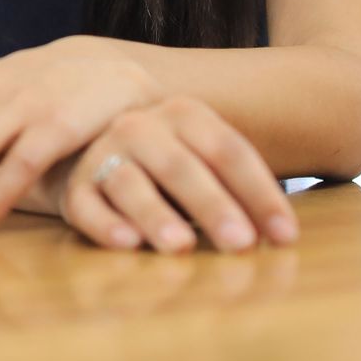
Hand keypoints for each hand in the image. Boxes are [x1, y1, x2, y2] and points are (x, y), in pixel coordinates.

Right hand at [44, 96, 297, 253]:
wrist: (88, 148)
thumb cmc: (168, 165)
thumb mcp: (202, 158)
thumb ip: (238, 186)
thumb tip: (286, 235)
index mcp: (183, 114)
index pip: (228, 151)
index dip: (260, 193)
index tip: (286, 237)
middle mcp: (140, 127)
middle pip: (181, 166)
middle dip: (213, 205)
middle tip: (242, 243)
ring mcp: (103, 155)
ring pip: (131, 184)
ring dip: (157, 215)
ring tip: (182, 245)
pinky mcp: (73, 189)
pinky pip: (86, 207)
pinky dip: (106, 225)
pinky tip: (128, 243)